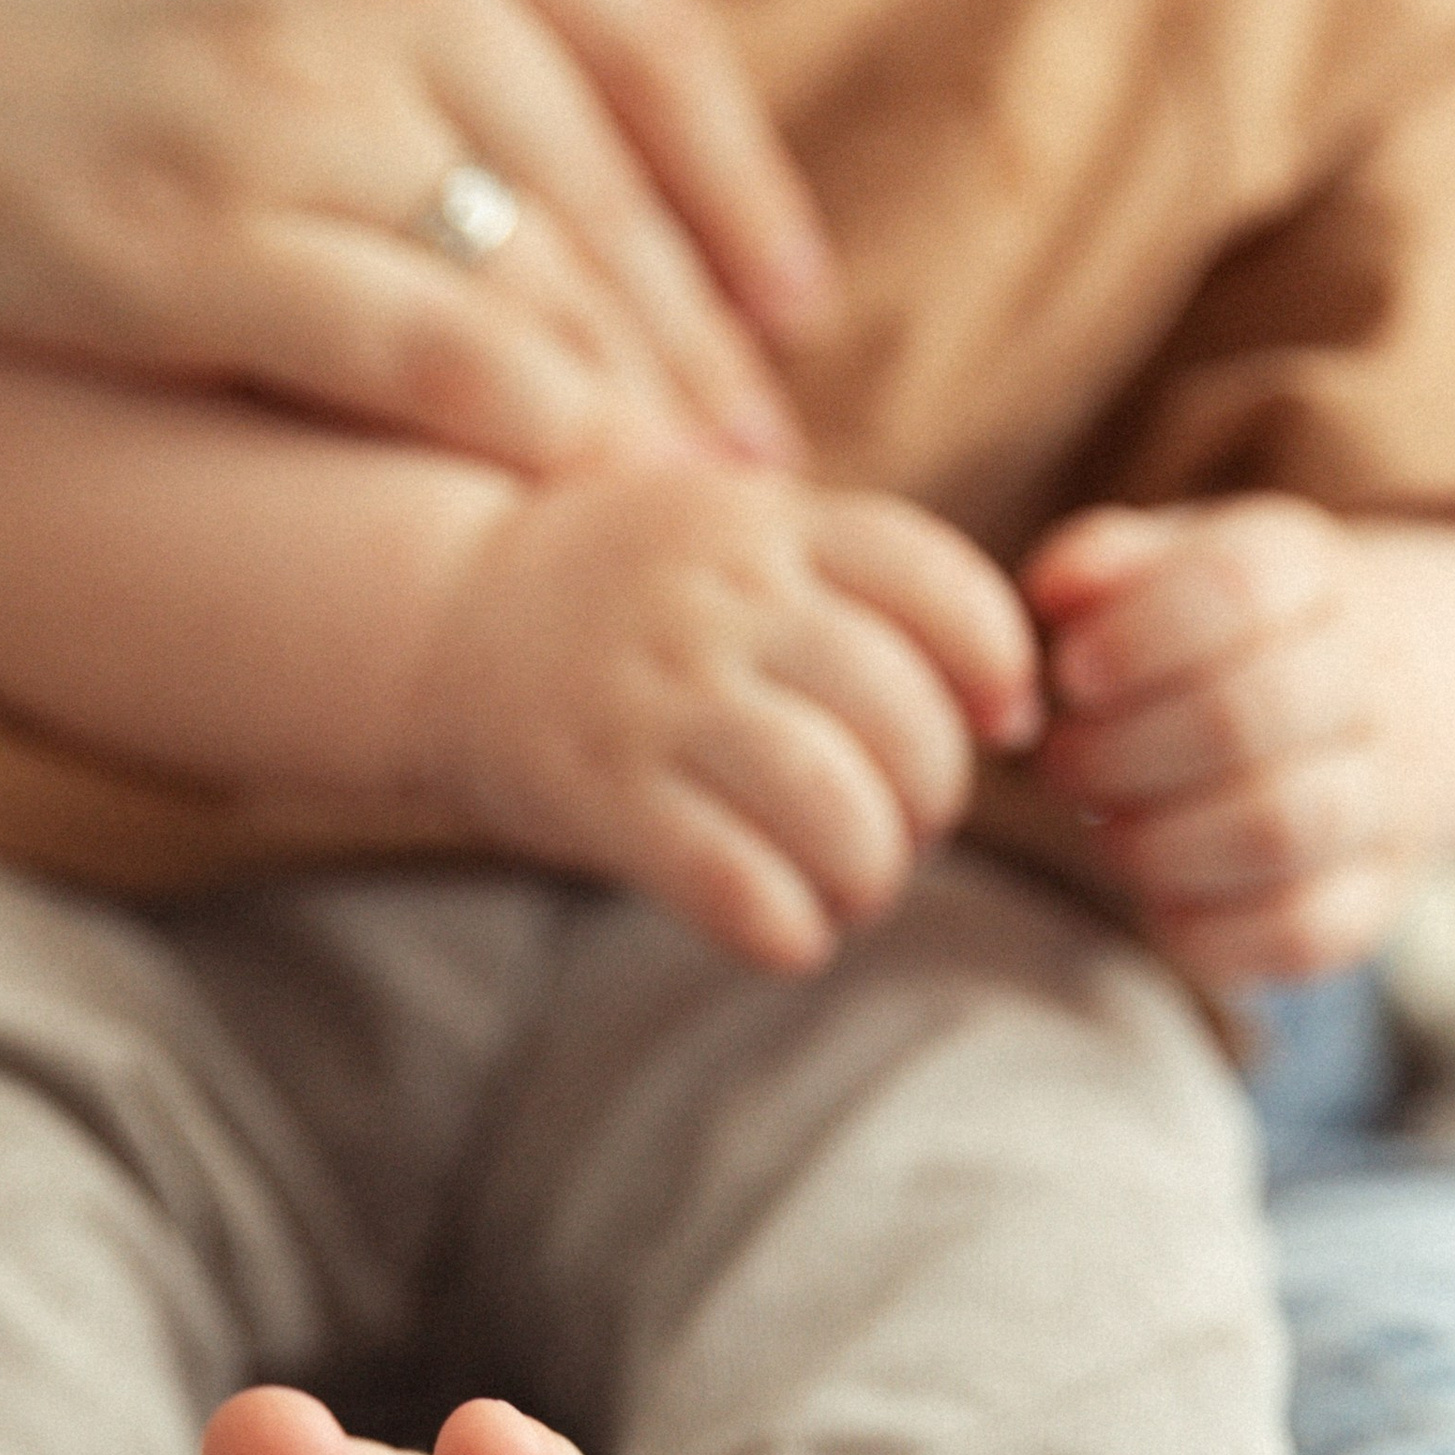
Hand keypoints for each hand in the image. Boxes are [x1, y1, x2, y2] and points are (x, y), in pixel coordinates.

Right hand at [0, 0, 832, 467]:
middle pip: (612, 173)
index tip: (788, 295)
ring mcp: (291, 81)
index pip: (643, 23)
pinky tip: (577, 499)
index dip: (733, 181)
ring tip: (710, 518)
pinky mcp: (192, 230)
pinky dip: (526, 430)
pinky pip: (427, 351)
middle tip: (776, 457)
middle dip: (711, 337)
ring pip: (544, 275)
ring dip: (644, 409)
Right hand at [413, 465, 1040, 972]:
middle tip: (900, 826)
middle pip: (903, 718)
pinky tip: (786, 929)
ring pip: (835, 808)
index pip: (940, 588)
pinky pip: (737, 886)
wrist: (438, 616)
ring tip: (851, 884)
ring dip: (870, 872)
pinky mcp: (602, 796)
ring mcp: (659, 701)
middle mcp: (722, 605)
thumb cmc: (628, 596)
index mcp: (770, 525)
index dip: (995, 668)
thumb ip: (862, 590)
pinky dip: (789, 928)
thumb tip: (1016, 710)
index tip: (995, 719)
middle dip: (932, 799)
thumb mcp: (739, 532)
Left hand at [1024, 498, 1454, 984]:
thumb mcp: (1176, 564)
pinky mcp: (1373, 899)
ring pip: (1280, 827)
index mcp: (1316, 575)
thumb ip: (1107, 562)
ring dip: (1155, 842)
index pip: (1241, 584)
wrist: (1381, 699)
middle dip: (1120, 751)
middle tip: (1059, 763)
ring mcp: (1385, 796)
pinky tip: (1156, 896)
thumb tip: (1056, 588)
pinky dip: (1208, 930)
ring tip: (1104, 825)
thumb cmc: (1224, 634)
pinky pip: (1302, 933)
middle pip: (1251, 713)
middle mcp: (1371, 678)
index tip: (1073, 672)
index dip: (1138, 635)